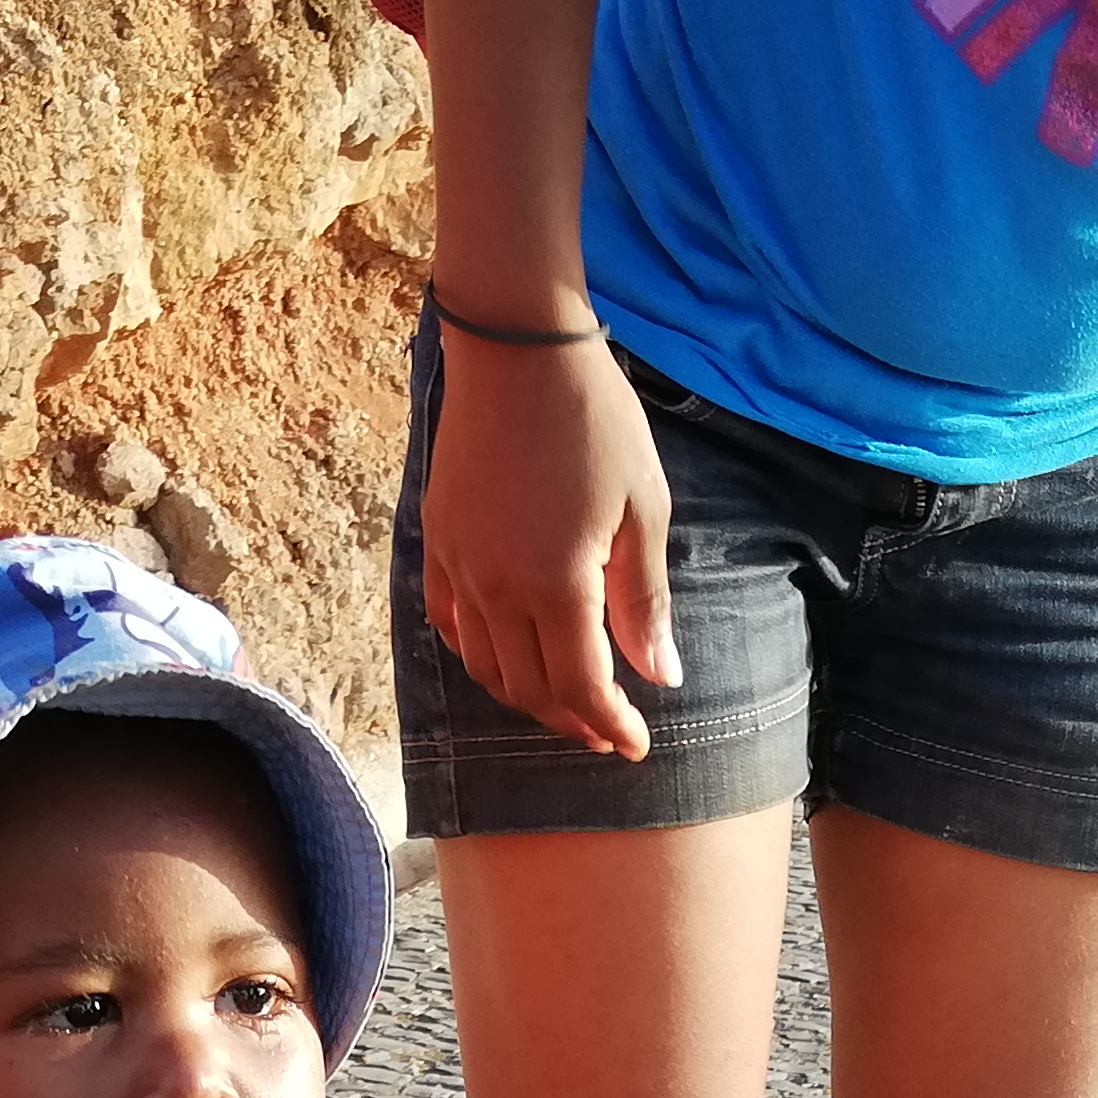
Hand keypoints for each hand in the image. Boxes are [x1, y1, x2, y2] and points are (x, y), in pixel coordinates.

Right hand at [419, 333, 679, 758]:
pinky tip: (508, 653)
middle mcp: (497, 590)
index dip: (610, 725)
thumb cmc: (594, 422)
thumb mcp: (641, 510)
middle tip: (610, 728)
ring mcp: (459, 569)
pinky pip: (450, 624)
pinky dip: (479, 655)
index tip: (637, 744)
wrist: (516, 352)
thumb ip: (645, 600)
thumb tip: (660, 674)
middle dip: (573, 720)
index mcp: (556, 586)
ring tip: (565, 699)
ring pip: (485, 667)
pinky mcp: (437, 542)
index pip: (580, 688)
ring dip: (526, 696)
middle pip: (530, 690)